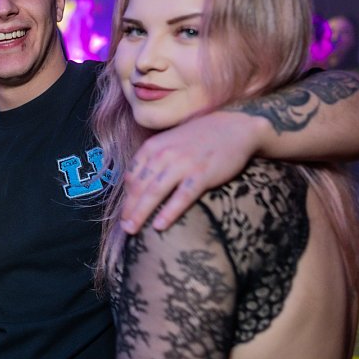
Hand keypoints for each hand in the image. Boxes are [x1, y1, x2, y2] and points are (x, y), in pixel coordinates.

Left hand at [120, 110, 261, 233]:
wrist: (235, 128)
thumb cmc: (199, 137)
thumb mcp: (170, 142)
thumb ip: (152, 159)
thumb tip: (135, 183)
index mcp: (153, 146)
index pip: (132, 175)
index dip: (125, 196)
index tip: (123, 212)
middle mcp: (164, 154)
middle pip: (139, 186)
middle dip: (129, 209)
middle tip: (123, 227)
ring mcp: (183, 164)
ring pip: (155, 193)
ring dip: (141, 213)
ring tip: (132, 230)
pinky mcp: (202, 175)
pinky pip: (181, 197)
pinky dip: (169, 212)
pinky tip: (159, 226)